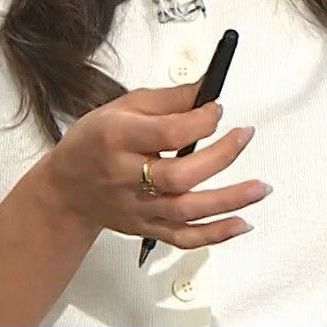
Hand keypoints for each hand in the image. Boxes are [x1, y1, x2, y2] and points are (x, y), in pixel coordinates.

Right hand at [37, 82, 269, 248]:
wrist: (66, 189)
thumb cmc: (94, 142)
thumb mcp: (122, 107)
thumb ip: (167, 99)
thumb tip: (206, 89)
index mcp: (118, 139)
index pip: (167, 133)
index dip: (200, 120)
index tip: (217, 110)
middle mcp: (126, 177)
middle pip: (179, 175)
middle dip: (220, 156)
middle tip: (245, 136)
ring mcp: (137, 207)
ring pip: (186, 210)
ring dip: (229, 200)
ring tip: (260, 187)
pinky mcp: (146, 228)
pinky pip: (183, 237)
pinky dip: (215, 234)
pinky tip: (241, 224)